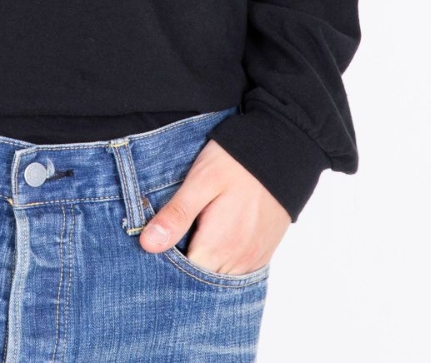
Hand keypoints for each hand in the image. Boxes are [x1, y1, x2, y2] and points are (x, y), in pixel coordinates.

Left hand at [138, 139, 289, 274]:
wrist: (283, 149)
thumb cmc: (237, 161)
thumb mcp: (201, 181)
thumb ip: (177, 214)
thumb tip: (148, 245)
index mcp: (217, 247)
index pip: (183, 277)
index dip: (165, 264)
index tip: (155, 244)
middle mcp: (237, 261)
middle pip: (201, 280)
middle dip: (183, 265)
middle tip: (170, 236)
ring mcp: (252, 259)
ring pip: (219, 277)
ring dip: (203, 263)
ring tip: (191, 234)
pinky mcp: (262, 252)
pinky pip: (237, 270)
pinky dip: (221, 262)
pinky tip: (212, 238)